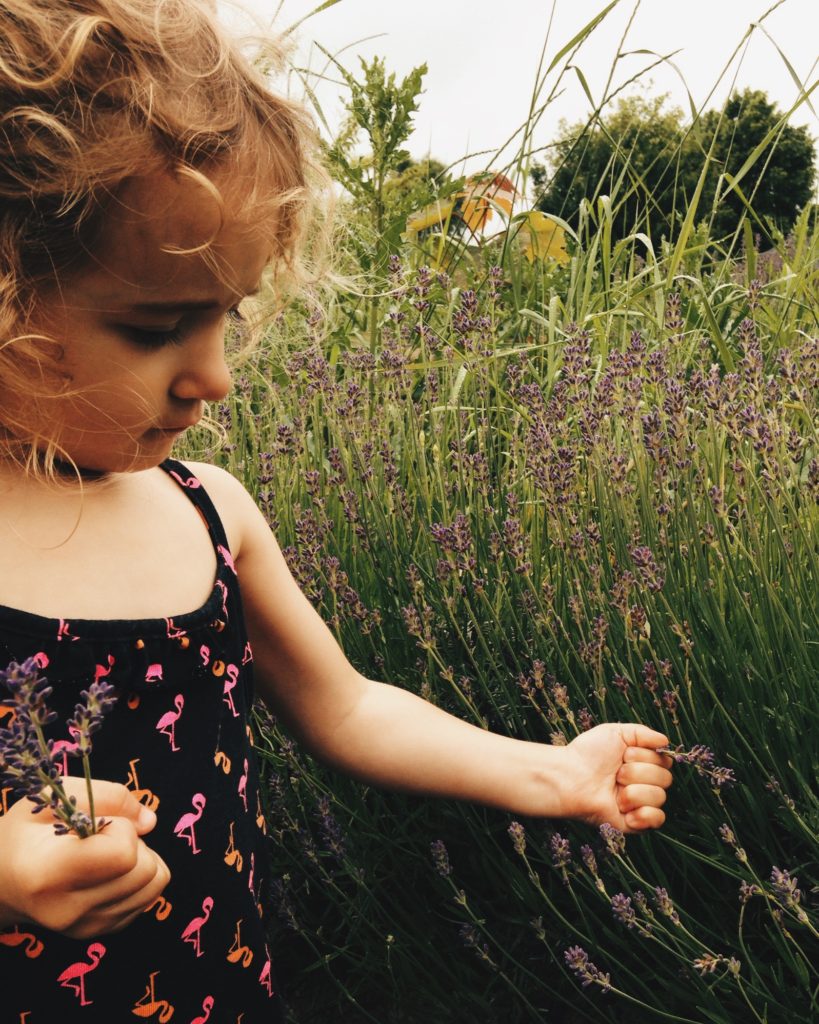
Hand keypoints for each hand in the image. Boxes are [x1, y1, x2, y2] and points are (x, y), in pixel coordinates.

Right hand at [0, 776, 169, 937]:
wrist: (1, 881)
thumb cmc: (26, 832)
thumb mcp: (54, 797)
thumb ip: (108, 797)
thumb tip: (149, 822)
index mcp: (50, 874)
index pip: (124, 854)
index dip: (121, 828)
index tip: (97, 824)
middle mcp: (68, 910)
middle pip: (146, 871)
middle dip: (135, 843)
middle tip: (102, 837)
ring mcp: (83, 927)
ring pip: (153, 887)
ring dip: (140, 860)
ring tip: (105, 853)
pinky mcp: (96, 933)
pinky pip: (146, 900)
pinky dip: (136, 880)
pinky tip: (105, 872)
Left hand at [561, 724, 672, 832]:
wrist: (570, 777)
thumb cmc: (588, 753)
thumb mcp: (615, 733)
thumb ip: (643, 733)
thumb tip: (665, 741)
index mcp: (641, 763)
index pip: (665, 761)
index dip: (648, 756)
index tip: (626, 754)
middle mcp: (643, 783)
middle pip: (665, 779)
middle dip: (638, 773)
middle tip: (616, 774)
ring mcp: (639, 804)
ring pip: (660, 797)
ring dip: (634, 792)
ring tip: (615, 791)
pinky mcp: (634, 823)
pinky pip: (657, 819)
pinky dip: (644, 814)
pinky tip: (625, 810)